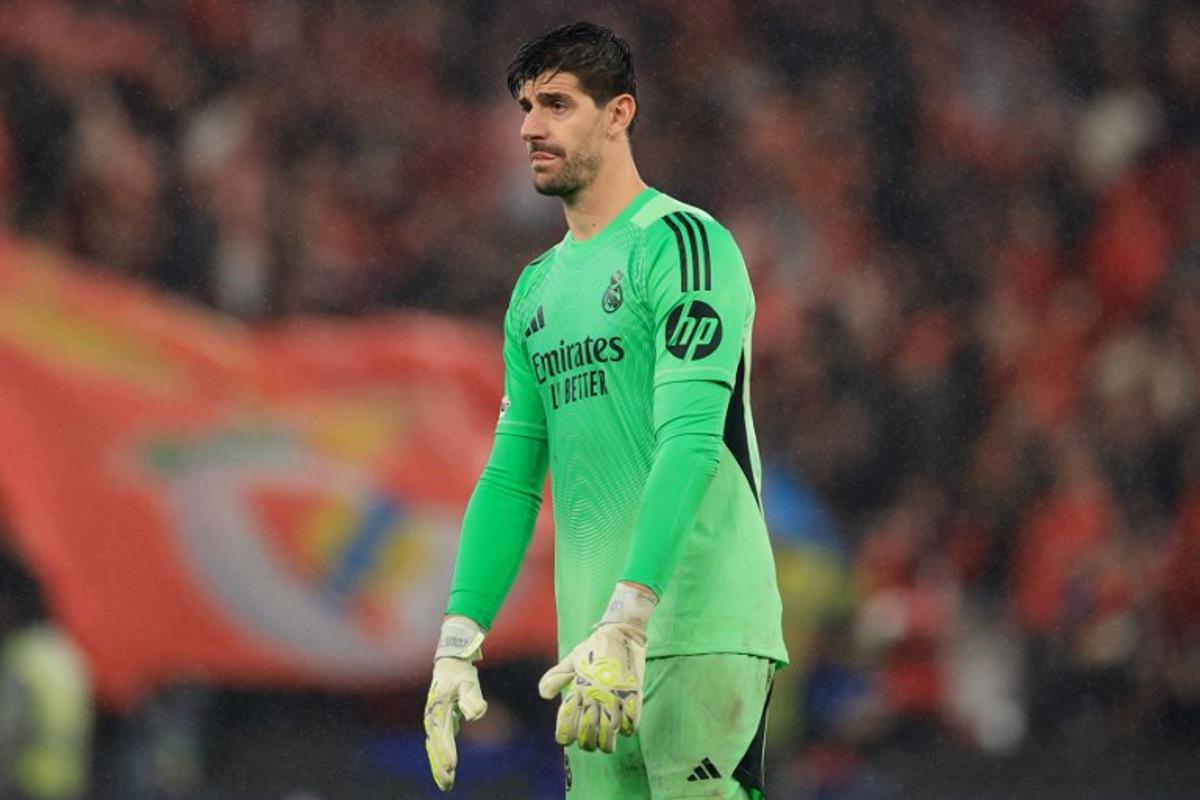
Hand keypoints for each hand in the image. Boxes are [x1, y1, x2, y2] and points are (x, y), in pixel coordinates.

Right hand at [424, 616, 486, 791]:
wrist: (450, 661)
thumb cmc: (461, 672)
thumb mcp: (469, 682)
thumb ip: (472, 698)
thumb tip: (476, 714)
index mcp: (438, 709)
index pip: (442, 735)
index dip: (446, 752)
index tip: (452, 767)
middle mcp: (432, 717)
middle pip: (435, 746)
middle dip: (440, 766)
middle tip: (448, 784)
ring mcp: (433, 719)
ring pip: (434, 747)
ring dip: (439, 765)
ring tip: (446, 783)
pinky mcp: (438, 720)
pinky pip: (437, 743)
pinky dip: (439, 756)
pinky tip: (444, 768)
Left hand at [538, 583, 656, 752]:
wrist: (622, 632)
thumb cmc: (594, 646)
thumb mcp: (572, 659)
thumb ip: (557, 676)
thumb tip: (543, 695)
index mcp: (579, 686)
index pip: (567, 719)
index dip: (564, 735)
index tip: (566, 742)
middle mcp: (595, 693)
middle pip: (587, 730)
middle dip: (586, 743)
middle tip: (588, 745)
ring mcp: (615, 694)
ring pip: (610, 731)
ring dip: (606, 743)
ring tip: (605, 745)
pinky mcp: (633, 693)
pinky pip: (631, 721)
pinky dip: (627, 730)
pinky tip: (623, 729)